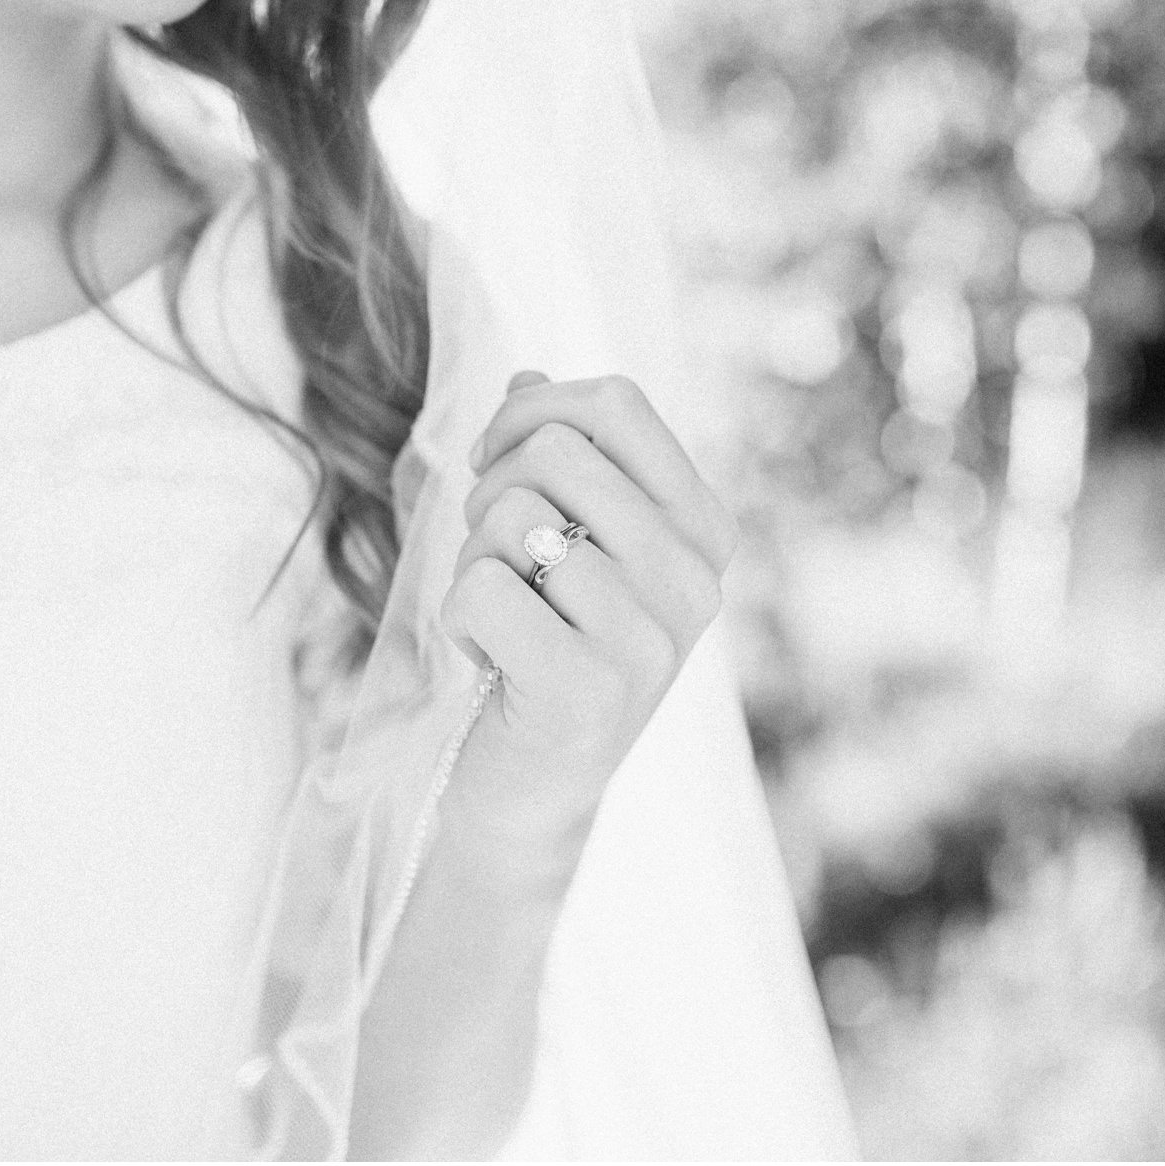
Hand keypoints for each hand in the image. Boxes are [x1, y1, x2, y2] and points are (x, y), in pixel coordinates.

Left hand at [438, 370, 737, 849]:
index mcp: (704, 530)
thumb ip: (561, 458)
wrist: (532, 790)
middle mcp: (695, 581)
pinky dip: (460, 622)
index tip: (500, 463)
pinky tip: (494, 664)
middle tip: (499, 559)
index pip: (617, 404)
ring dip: (475, 564)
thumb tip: (530, 375)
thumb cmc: (544, 645)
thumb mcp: (571, 542)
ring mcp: (649, 640)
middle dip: (493, 493)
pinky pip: (479, 589)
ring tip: (505, 620)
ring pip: (510, 518)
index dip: (533, 414)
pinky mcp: (586, 691)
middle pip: (555, 452)